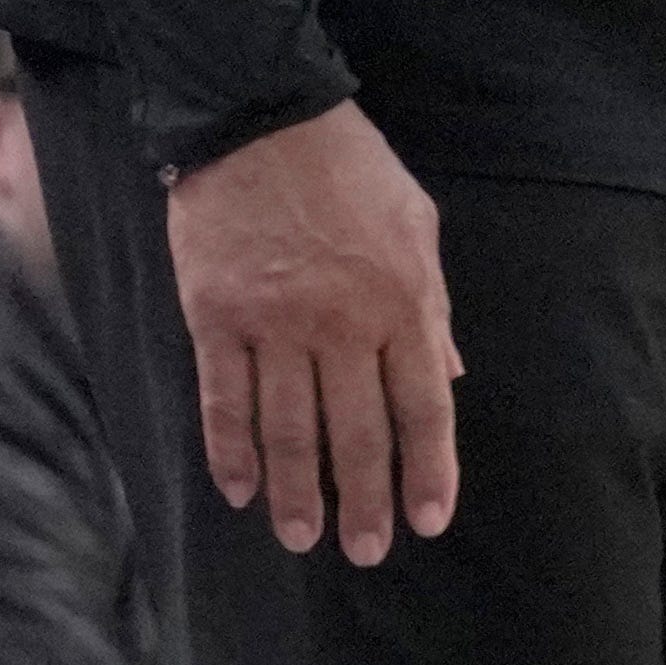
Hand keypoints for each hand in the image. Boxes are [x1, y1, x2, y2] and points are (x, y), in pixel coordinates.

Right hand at [168, 102, 458, 560]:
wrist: (256, 113)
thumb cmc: (348, 169)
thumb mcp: (416, 225)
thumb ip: (433, 307)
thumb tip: (451, 375)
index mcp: (401, 301)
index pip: (422, 408)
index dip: (428, 471)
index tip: (427, 520)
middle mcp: (340, 324)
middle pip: (356, 433)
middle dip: (363, 501)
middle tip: (364, 551)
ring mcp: (272, 324)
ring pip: (287, 429)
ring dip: (297, 491)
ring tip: (303, 537)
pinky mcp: (214, 317)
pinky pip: (223, 400)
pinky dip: (231, 452)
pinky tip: (241, 491)